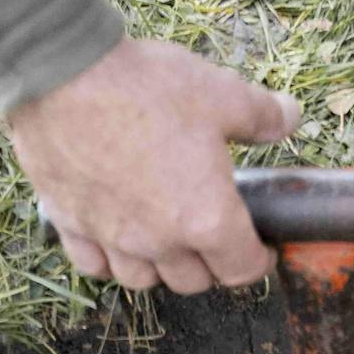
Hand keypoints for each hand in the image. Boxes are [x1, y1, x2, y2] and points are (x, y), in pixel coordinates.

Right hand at [6, 37, 300, 291]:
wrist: (62, 72)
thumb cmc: (146, 86)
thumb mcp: (219, 93)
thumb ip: (261, 115)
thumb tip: (291, 117)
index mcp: (206, 219)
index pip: (242, 270)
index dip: (257, 262)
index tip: (259, 250)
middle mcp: (161, 242)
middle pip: (193, 281)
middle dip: (209, 265)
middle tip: (212, 236)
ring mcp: (113, 239)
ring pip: (143, 281)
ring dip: (159, 269)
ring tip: (164, 240)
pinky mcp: (72, 225)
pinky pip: (94, 265)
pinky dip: (108, 260)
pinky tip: (114, 239)